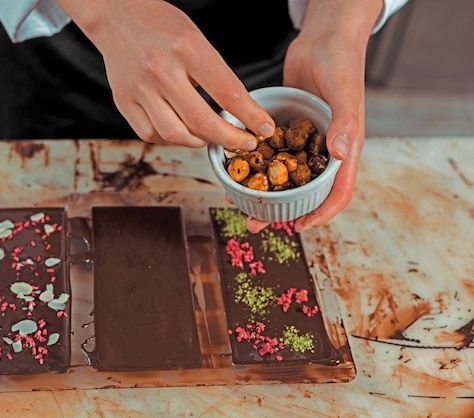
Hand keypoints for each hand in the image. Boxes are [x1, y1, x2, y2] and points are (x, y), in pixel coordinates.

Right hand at [57, 0, 275, 149]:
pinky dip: (170, 139)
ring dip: (199, 142)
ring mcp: (139, 88)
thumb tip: (237, 112)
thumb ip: (214, 73)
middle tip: (244, 143)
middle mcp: (161, 70)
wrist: (117, 16)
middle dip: (230, 139)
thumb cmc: (161, 25)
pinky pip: (150, 134)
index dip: (250, 117)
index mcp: (187, 48)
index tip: (264, 130)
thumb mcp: (196, 38)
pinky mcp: (124, 101)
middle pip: (202, 122)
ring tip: (210, 137)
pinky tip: (180, 130)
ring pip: (176, 134)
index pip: (228, 92)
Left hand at [247, 0, 381, 233]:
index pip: (338, 192)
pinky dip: (255, 167)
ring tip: (237, 204)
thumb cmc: (342, 62)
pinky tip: (233, 172)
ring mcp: (303, 141)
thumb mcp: (345, 92)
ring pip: (284, 177)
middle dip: (281, 212)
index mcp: (344, 149)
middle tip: (254, 225)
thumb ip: (345, 123)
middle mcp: (323, 150)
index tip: (298, 227)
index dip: (321, 214)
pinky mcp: (285, 129)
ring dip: (263, 194)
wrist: (323, 38)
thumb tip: (339, 155)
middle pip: (305, 192)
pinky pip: (270, 154)